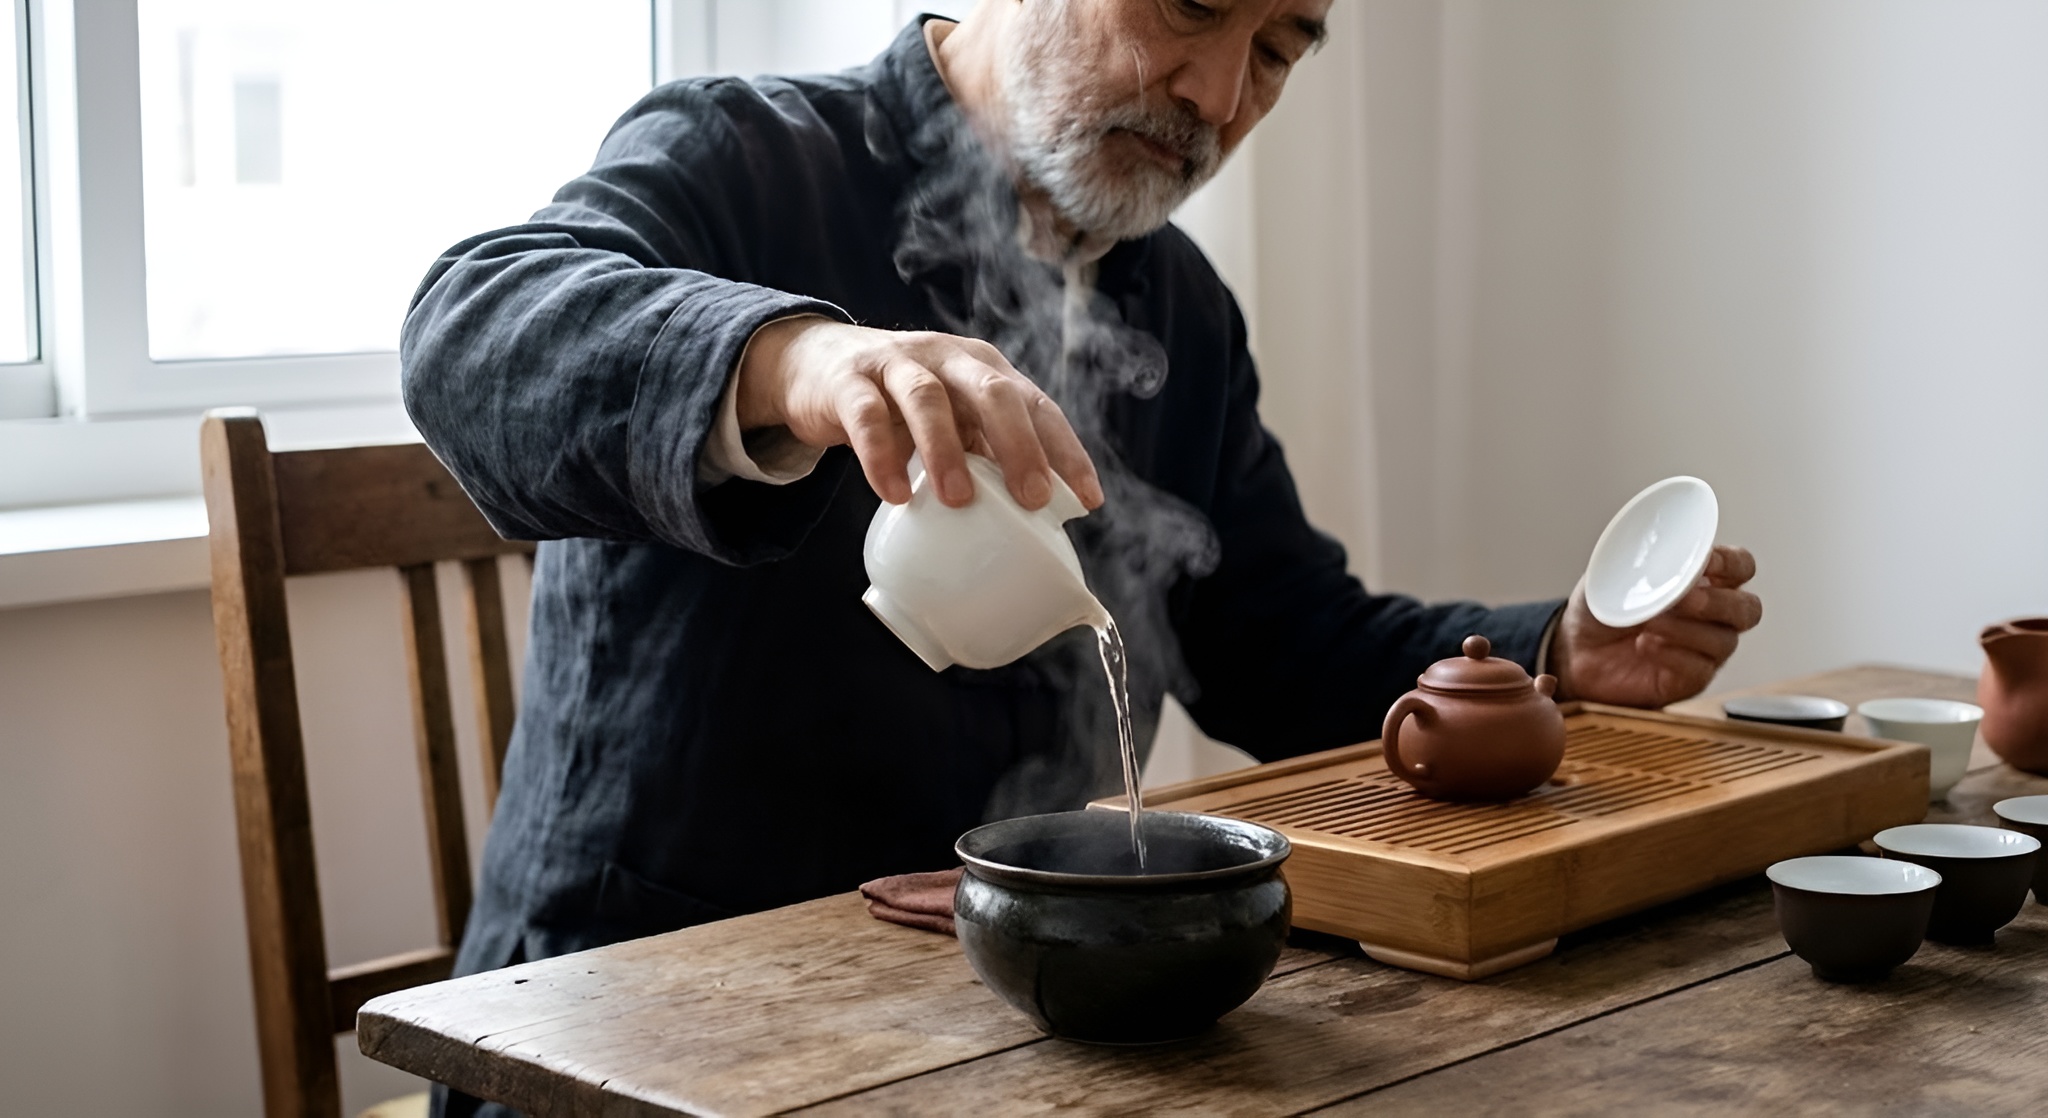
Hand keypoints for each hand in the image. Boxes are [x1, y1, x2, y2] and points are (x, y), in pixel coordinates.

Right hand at [735, 316, 1103, 510]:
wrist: (816, 366)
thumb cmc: (899, 404)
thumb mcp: (951, 422)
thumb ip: (984, 455)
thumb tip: (1033, 519)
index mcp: (984, 371)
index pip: (1037, 405)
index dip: (1066, 450)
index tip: (1087, 499)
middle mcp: (948, 360)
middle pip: (993, 392)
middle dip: (1020, 445)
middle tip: (1032, 498)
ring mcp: (897, 365)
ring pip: (928, 398)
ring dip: (947, 450)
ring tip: (959, 500)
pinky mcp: (849, 381)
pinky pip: (867, 416)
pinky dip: (881, 455)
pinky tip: (896, 495)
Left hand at [1551, 545, 1763, 708]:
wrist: (1574, 649)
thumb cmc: (1605, 607)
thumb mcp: (1614, 574)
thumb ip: (1640, 561)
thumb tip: (1659, 554)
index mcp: (1705, 580)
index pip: (1741, 566)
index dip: (1731, 563)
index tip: (1704, 561)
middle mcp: (1714, 616)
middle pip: (1748, 609)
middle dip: (1718, 602)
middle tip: (1684, 598)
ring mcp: (1705, 650)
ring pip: (1723, 641)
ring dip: (1686, 629)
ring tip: (1649, 624)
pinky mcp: (1689, 680)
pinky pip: (1699, 670)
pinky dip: (1673, 655)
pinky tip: (1645, 645)